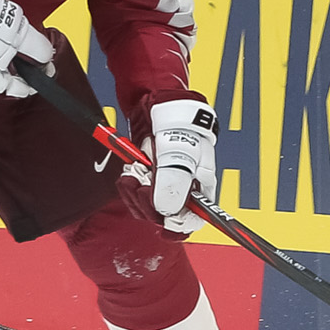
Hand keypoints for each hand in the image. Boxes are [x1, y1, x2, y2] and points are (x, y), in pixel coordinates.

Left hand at [121, 98, 216, 236]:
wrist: (158, 104)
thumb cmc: (178, 126)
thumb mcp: (179, 155)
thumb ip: (173, 184)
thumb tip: (166, 213)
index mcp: (200, 188)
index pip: (194, 220)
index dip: (179, 225)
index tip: (165, 219)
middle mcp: (182, 190)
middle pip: (164, 216)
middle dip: (148, 201)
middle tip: (144, 180)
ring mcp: (163, 185)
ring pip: (146, 207)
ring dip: (136, 192)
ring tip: (136, 170)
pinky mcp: (146, 179)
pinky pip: (134, 195)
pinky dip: (129, 185)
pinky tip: (131, 170)